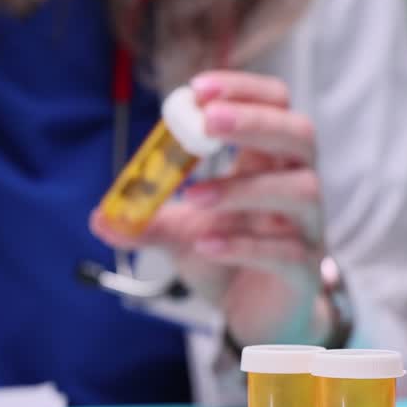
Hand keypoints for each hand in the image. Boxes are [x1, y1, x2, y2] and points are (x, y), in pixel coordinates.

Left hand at [91, 70, 330, 346]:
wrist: (252, 317)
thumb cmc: (225, 259)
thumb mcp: (179, 233)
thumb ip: (145, 221)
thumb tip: (99, 217)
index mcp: (267, 162)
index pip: (275, 104)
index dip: (243, 90)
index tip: (197, 89)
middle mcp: (295, 186)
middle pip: (299, 135)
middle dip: (255, 122)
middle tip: (209, 121)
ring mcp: (307, 228)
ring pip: (299, 191)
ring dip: (243, 188)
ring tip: (194, 197)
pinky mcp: (304, 271)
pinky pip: (286, 250)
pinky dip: (245, 245)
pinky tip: (206, 244)